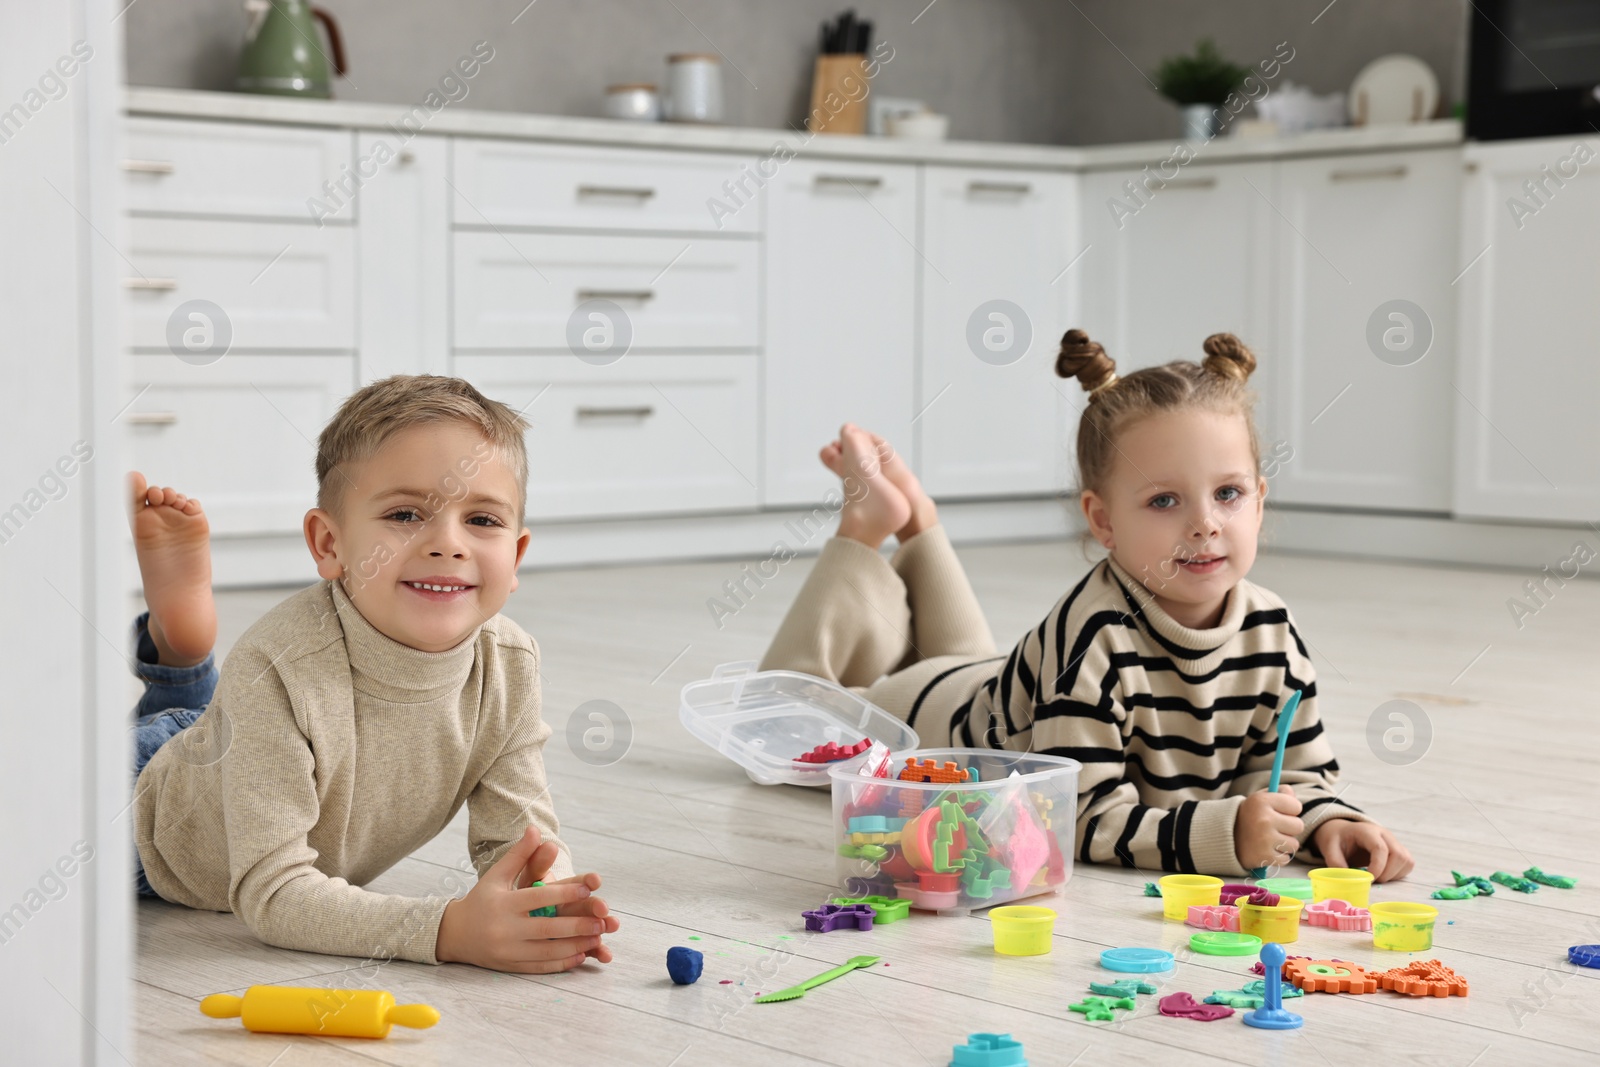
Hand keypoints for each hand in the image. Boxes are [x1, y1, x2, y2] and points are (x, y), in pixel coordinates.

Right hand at [436, 826, 618, 972]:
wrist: (454, 933)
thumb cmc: (481, 899)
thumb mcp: (497, 875)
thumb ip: (519, 854)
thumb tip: (536, 829)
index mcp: (504, 904)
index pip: (539, 898)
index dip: (564, 892)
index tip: (589, 888)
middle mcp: (505, 929)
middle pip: (546, 929)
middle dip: (576, 925)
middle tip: (603, 920)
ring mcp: (508, 951)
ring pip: (547, 951)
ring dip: (575, 946)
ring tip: (598, 938)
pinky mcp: (510, 966)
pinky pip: (540, 967)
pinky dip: (561, 963)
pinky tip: (580, 955)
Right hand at [1235, 785, 1302, 871]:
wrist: (1224, 838)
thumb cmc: (1249, 816)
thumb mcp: (1259, 799)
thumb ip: (1280, 794)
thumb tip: (1293, 796)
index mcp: (1262, 801)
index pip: (1296, 806)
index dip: (1289, 810)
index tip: (1279, 812)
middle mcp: (1264, 819)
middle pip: (1298, 826)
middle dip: (1289, 828)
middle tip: (1275, 828)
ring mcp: (1264, 839)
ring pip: (1294, 844)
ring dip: (1285, 844)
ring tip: (1270, 840)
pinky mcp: (1264, 857)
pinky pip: (1286, 859)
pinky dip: (1278, 857)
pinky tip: (1266, 850)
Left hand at [1312, 819, 1412, 881]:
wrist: (1343, 833)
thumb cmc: (1337, 840)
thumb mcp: (1329, 848)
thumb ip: (1335, 863)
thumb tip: (1349, 880)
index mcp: (1367, 831)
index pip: (1380, 848)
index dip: (1378, 866)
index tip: (1369, 879)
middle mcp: (1384, 835)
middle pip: (1398, 855)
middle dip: (1387, 873)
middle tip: (1372, 880)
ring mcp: (1394, 842)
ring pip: (1406, 860)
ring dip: (1394, 874)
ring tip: (1377, 877)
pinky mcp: (1399, 850)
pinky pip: (1408, 864)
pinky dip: (1398, 874)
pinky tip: (1384, 875)